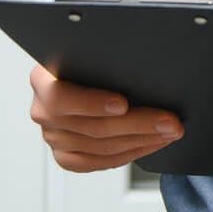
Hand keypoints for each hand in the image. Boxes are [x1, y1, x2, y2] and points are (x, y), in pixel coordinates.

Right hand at [29, 64, 181, 171]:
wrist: (83, 74)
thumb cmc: (93, 59)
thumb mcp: (94, 49)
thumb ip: (106, 56)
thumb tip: (143, 63)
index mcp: (42, 80)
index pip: (60, 97)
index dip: (92, 103)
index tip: (123, 103)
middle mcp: (43, 112)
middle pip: (92, 126)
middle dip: (138, 124)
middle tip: (169, 121)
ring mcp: (53, 137)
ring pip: (101, 147)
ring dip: (143, 140)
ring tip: (170, 131)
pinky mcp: (67, 157)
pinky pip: (101, 162)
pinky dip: (132, 153)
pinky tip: (154, 142)